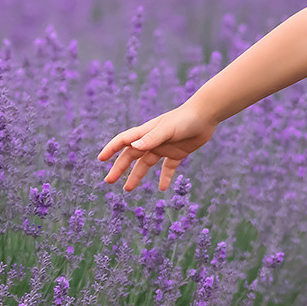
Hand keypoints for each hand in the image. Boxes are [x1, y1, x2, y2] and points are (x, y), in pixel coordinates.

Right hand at [97, 103, 214, 191]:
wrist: (206, 115)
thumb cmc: (185, 119)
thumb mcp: (167, 128)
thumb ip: (151, 138)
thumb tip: (133, 148)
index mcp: (146, 133)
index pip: (124, 141)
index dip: (112, 149)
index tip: (100, 159)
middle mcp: (152, 141)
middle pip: (131, 156)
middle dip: (119, 168)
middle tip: (109, 181)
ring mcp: (164, 147)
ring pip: (146, 164)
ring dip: (136, 176)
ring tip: (128, 189)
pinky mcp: (177, 154)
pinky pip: (168, 168)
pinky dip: (164, 178)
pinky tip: (162, 188)